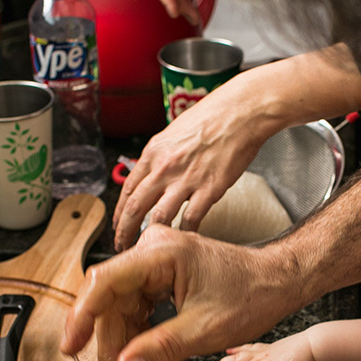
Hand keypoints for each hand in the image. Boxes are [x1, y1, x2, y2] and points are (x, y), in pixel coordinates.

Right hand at [62, 224, 300, 360]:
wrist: (277, 282)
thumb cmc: (251, 296)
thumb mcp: (204, 330)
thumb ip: (160, 349)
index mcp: (161, 253)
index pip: (105, 282)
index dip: (82, 317)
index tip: (71, 347)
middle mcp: (153, 250)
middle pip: (110, 298)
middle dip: (109, 340)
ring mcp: (155, 261)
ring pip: (120, 304)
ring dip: (122, 341)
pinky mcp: (160, 274)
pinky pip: (136, 304)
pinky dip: (136, 333)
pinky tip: (142, 358)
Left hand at [112, 84, 269, 250]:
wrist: (242, 111)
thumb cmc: (214, 116)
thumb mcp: (175, 132)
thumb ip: (163, 155)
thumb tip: (156, 171)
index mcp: (154, 153)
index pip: (128, 190)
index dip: (120, 212)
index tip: (118, 224)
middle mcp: (164, 168)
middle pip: (135, 208)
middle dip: (125, 231)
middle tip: (123, 244)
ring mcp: (186, 180)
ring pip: (158, 217)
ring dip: (150, 236)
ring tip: (148, 248)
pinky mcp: (209, 189)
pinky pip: (191, 219)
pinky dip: (185, 233)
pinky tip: (184, 238)